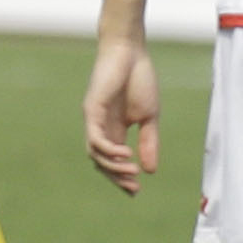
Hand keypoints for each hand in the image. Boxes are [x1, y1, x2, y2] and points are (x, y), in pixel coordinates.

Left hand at [84, 28, 161, 193]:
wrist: (130, 51)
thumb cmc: (139, 78)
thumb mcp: (149, 116)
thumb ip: (149, 142)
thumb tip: (150, 171)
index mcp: (115, 129)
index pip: (113, 161)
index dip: (122, 177)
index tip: (136, 190)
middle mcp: (101, 128)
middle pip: (102, 162)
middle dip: (117, 178)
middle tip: (133, 188)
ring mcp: (94, 120)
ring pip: (96, 154)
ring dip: (113, 167)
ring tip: (132, 171)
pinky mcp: (91, 110)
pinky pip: (95, 138)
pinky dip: (108, 151)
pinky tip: (125, 154)